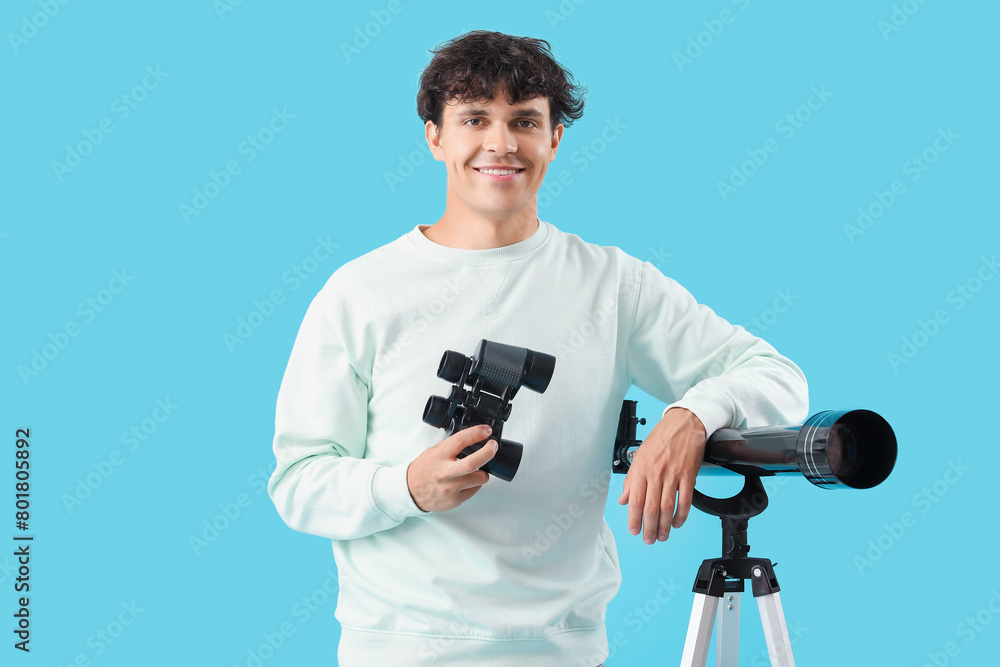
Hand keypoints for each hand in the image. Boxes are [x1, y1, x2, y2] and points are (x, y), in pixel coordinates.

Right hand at [406, 424, 497, 511]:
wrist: (410, 492)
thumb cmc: (422, 470)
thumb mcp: (432, 452)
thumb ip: (449, 446)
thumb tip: (470, 438)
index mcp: (439, 456)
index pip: (459, 441)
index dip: (476, 433)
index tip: (486, 430)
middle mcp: (445, 472)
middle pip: (472, 463)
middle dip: (488, 453)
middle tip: (493, 446)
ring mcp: (450, 488)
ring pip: (479, 479)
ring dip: (484, 472)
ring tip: (479, 469)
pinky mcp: (455, 500)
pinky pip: (474, 490)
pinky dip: (475, 484)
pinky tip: (467, 481)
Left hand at [617, 407, 705, 543]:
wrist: (684, 423)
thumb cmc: (661, 437)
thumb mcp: (640, 455)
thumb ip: (631, 479)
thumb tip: (623, 499)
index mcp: (641, 468)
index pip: (635, 500)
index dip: (634, 519)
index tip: (634, 530)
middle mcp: (656, 472)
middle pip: (651, 508)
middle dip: (649, 528)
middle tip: (649, 539)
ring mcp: (673, 474)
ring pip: (667, 507)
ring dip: (664, 526)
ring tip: (662, 536)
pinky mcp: (689, 475)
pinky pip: (685, 500)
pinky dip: (681, 515)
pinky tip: (677, 523)